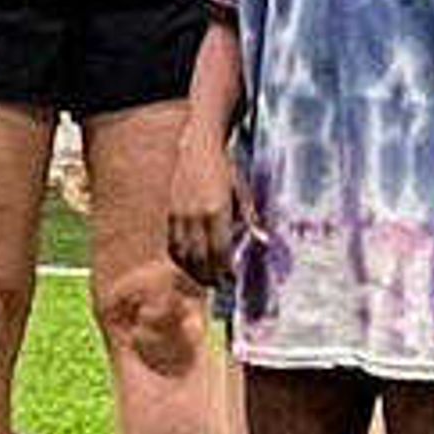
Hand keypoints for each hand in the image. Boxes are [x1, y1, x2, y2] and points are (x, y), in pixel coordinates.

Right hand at [166, 138, 243, 291]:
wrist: (198, 148)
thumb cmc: (226, 170)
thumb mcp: (243, 191)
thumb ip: (250, 218)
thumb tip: (263, 241)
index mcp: (217, 211)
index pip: (220, 252)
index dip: (226, 271)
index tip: (232, 279)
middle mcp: (195, 216)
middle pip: (201, 259)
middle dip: (211, 276)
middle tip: (220, 285)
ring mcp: (180, 216)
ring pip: (184, 256)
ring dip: (194, 272)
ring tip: (206, 279)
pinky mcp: (170, 215)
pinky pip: (173, 246)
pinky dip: (181, 260)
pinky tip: (190, 265)